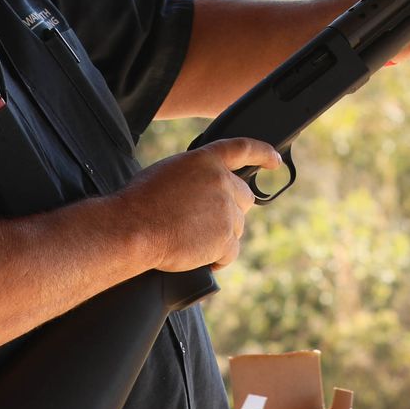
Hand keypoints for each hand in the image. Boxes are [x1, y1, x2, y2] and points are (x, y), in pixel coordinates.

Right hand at [117, 138, 281, 272]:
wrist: (134, 228)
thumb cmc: (140, 201)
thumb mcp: (169, 172)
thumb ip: (196, 176)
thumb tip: (205, 192)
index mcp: (206, 161)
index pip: (242, 149)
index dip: (263, 154)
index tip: (275, 162)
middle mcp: (221, 182)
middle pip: (244, 198)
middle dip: (231, 209)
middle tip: (206, 221)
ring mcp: (225, 212)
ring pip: (237, 226)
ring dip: (221, 234)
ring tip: (192, 240)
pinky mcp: (224, 240)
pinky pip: (230, 252)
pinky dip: (217, 258)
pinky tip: (199, 258)